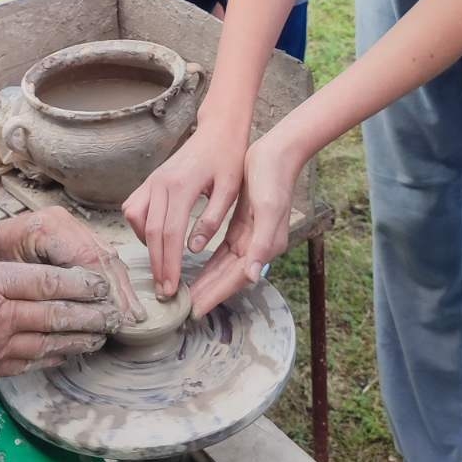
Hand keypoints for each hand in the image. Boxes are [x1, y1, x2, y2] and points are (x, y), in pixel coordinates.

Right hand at [0, 211, 122, 388]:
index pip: (47, 283)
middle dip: (90, 315)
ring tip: (102, 337)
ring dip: (78, 340)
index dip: (80, 284)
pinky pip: (29, 365)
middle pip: (56, 316)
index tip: (102, 283)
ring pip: (48, 344)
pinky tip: (66, 356)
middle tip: (116, 315)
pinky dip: (53, 360)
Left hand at [0, 212, 143, 325]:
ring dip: (121, 289)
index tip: (116, 315)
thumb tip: (73, 304)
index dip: (106, 289)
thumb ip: (39, 284)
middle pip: (102, 257)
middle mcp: (64, 223)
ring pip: (106, 257)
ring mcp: (71, 228)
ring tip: (132, 318)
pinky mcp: (74, 239)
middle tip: (132, 321)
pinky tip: (120, 305)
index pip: (88, 258)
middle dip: (119, 291)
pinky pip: (100, 259)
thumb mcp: (2, 271)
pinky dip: (113, 283)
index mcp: (48, 226)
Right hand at [122, 124, 246, 301]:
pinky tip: (158, 237)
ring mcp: (151, 181)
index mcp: (181, 186)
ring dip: (146, 243)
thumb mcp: (229, 189)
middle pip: (150, 232)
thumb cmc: (228, 159)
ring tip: (163, 263)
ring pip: (134, 219)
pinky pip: (134, 207)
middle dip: (156, 264)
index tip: (172, 288)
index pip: (170, 233)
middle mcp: (160, 183)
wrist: (217, 131)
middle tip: (164, 290)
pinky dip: (140, 226)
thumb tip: (194, 248)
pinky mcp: (150, 181)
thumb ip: (213, 218)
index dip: (169, 263)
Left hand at [184, 130, 298, 316]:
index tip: (196, 309)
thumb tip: (252, 276)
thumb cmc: (273, 178)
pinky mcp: (243, 226)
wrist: (278, 152)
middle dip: (207, 292)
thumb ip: (262, 244)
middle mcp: (259, 247)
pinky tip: (197, 270)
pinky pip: (223, 252)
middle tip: (183, 307)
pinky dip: (210, 263)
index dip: (216, 294)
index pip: (236, 278)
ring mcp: (251, 237)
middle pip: (228, 276)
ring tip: (186, 295)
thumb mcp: (269, 209)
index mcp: (266, 246)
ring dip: (206, 281)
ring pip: (223, 266)